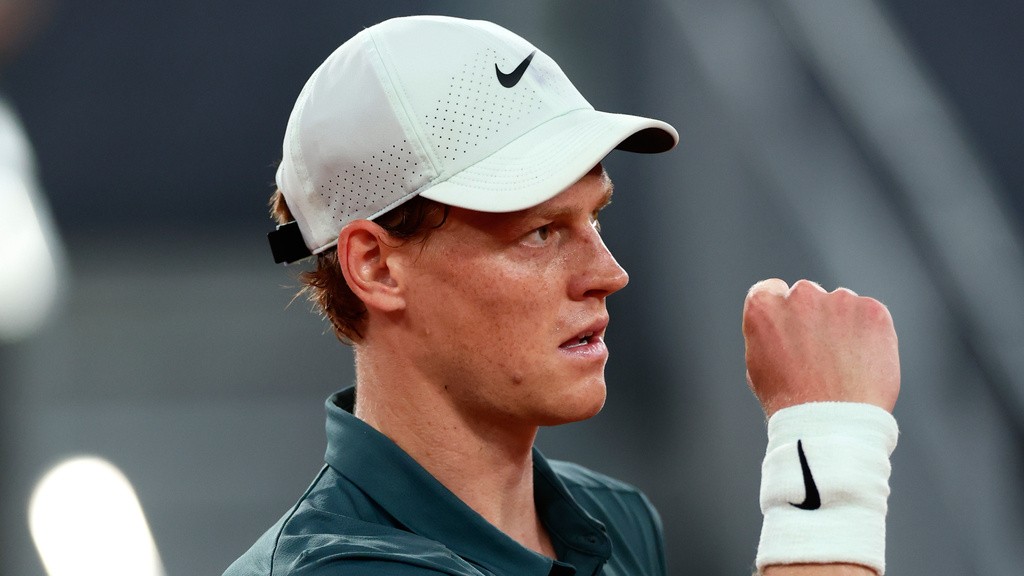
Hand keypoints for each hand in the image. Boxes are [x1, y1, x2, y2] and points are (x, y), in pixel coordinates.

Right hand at [742, 279, 899, 417]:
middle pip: (807, 295)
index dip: (782, 312)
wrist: (832, 424)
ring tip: (843, 366)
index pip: (771, 290)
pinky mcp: (873, 311)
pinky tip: (862, 364)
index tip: (792, 331)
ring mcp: (839, 300)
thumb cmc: (791, 402)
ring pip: (841, 306)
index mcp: (764, 306)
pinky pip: (870, 316)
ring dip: (842, 325)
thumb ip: (768, 335)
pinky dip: (869, 335)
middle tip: (820, 355)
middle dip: (813, 318)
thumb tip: (783, 328)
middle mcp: (800, 295)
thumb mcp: (759, 365)